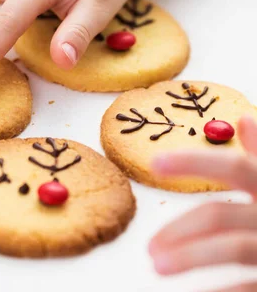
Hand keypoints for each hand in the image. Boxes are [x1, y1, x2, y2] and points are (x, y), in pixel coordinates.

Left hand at [150, 115, 256, 291]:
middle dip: (180, 229)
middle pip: (221, 215)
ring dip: (190, 257)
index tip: (155, 163)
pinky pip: (250, 285)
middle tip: (148, 246)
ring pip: (232, 249)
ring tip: (157, 266)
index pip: (235, 167)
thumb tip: (245, 119)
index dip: (194, 162)